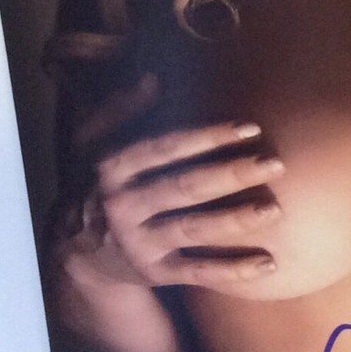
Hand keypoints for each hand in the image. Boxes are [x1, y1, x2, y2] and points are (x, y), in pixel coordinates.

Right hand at [55, 75, 284, 290]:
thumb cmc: (101, 182)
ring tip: (274, 210)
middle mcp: (123, 208)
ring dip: (236, 221)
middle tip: (274, 164)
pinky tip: (268, 264)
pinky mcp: (156, 274)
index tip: (250, 127)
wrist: (76, 252)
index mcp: (113, 170)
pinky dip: (233, 271)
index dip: (207, 137)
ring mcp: (140, 244)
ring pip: (194, 231)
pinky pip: (198, 273)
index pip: (165, 149)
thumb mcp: (95, 141)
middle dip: (231, 175)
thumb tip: (153, 77)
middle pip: (184, 188)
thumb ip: (123, 108)